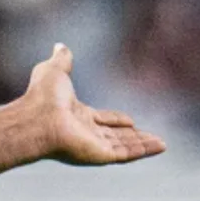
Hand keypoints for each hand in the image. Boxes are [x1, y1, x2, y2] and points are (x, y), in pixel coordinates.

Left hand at [23, 44, 165, 166]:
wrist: (37, 117)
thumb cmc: (41, 96)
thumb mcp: (55, 70)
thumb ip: (62, 59)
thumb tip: (59, 45)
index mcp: (76, 115)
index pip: (101, 119)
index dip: (116, 119)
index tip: (131, 120)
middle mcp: (85, 133)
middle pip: (115, 136)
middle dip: (133, 136)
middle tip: (151, 136)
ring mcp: (93, 146)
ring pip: (124, 146)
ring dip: (143, 144)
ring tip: (162, 144)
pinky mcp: (100, 155)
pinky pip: (127, 154)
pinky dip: (144, 150)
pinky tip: (160, 147)